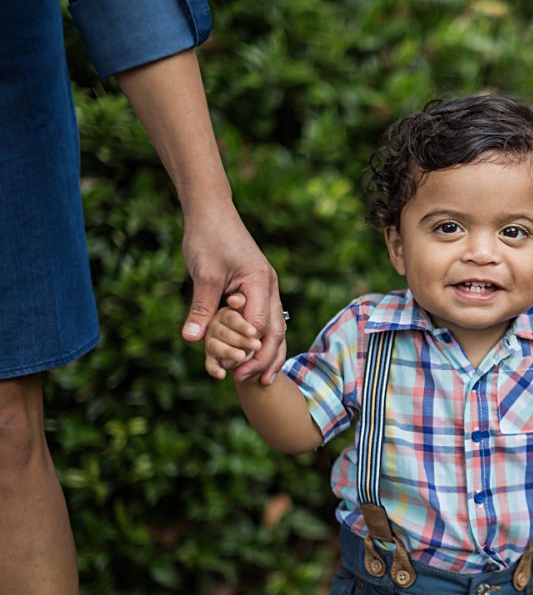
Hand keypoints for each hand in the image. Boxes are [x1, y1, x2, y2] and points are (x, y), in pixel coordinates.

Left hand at [181, 206, 284, 383]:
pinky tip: (252, 356)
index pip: (260, 326)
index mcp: (260, 283)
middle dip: (265, 359)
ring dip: (268, 353)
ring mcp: (266, 289)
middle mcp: (270, 288)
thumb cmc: (208, 238)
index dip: (250, 351)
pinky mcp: (256, 290)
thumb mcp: (203, 274)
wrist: (211, 212)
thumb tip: (192, 339)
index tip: (235, 370)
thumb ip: (201, 308)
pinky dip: (259, 340)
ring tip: (261, 379)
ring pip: (275, 328)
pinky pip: (264, 320)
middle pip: (276, 331)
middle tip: (252, 382)